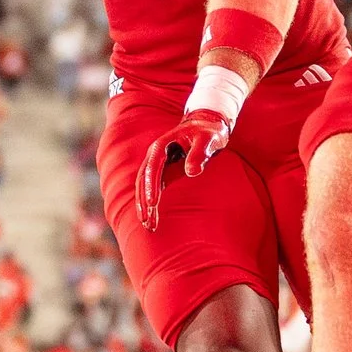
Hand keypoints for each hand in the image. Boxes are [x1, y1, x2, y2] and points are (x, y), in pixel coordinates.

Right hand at [134, 110, 232, 230]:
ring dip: (144, 205)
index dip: (151, 185)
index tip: (152, 203)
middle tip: (146, 221)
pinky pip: (152, 189)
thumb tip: (192, 172)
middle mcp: (154, 155)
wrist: (206, 126)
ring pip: (144, 186)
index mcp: (162, 145)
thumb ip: (199, 153)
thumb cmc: (208, 132)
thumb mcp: (207, 140)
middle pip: (144, 179)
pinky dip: (150, 203)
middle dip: (144, 201)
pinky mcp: (162, 172)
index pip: (153, 167)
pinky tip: (151, 218)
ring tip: (148, 226)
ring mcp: (156, 164)